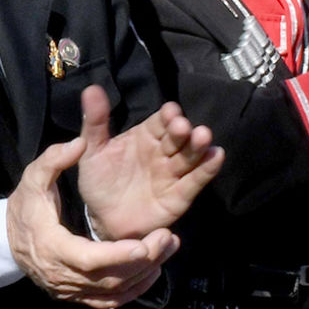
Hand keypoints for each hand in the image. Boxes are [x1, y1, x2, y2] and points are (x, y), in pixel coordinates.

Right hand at [6, 136, 178, 308]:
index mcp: (51, 247)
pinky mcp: (78, 296)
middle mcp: (61, 276)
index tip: (143, 244)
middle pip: (108, 278)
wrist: (6, 241)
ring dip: (145, 273)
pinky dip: (135, 289)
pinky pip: (111, 301)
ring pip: (114, 292)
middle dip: (142, 261)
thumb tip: (80, 143)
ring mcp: (70, 291)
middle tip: (167, 238)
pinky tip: (154, 270)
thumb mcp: (33, 178)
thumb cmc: (24, 207)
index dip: (117, 255)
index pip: (87, 259)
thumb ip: (54, 159)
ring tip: (168, 246)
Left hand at [73, 85, 221, 240]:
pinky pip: (194, 182)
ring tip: (203, 136)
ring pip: (190, 157)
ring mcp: (172, 174)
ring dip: (198, 146)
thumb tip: (91, 89)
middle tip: (182, 126)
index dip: (167, 116)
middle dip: (182, 130)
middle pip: (178, 138)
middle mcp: (163, 152)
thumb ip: (95, 122)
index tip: (170, 111)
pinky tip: (216, 156)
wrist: (102, 218)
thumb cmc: (100, 181)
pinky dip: (206, 170)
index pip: (161, 121)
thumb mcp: (92, 150)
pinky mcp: (179, 197)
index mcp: (146, 136)